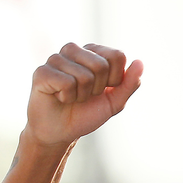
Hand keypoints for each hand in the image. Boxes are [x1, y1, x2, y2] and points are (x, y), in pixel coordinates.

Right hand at [25, 43, 142, 147]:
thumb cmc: (86, 113)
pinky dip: (67, 97)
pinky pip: (66, 83)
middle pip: (101, 65)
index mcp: (93, 52)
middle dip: (97, 89)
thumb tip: (140, 62)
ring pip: (84, 76)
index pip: (117, 56)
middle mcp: (74, 50)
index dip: (115, 80)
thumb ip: (129, 84)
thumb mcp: (114, 102)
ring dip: (81, 95)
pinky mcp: (42, 72)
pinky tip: (59, 98)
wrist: (60, 132)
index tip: (103, 90)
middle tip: (84, 95)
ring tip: (71, 97)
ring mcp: (56, 58)